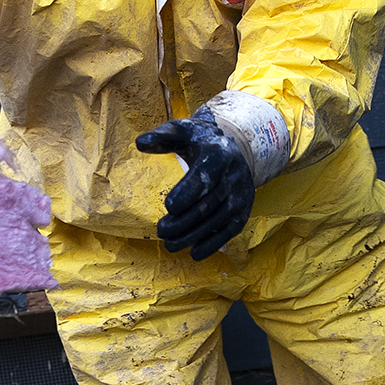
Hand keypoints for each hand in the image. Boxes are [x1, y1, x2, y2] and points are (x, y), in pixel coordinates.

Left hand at [135, 112, 254, 259]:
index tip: (168, 206)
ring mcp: (242, 195)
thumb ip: (161, 136)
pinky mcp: (244, 211)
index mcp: (220, 153)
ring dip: (193, 236)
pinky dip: (212, 244)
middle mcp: (236, 175)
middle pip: (209, 203)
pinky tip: (194, 253)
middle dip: (184, 221)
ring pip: (217, 220)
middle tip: (160, 230)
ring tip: (169, 244)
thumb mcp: (182, 131)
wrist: (233, 149)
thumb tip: (140, 142)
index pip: (206, 175)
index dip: (188, 192)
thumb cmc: (200, 142)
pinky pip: (229, 232)